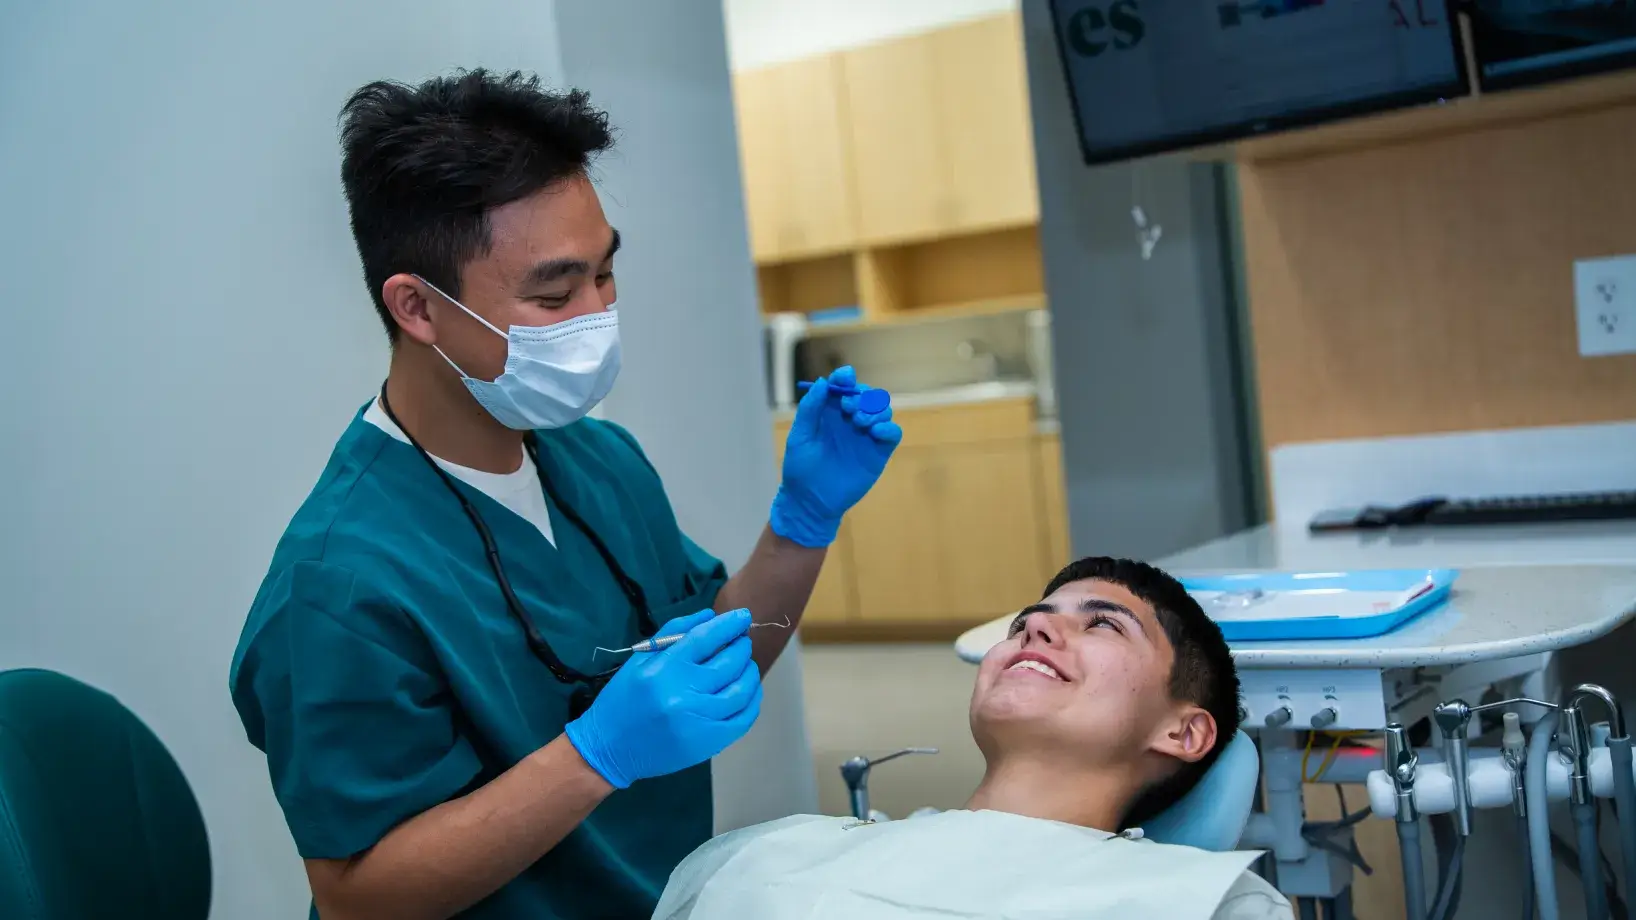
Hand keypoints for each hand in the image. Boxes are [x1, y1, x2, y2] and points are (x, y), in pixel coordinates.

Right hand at [564, 609, 761, 788]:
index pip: (706, 638)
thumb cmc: (623, 700)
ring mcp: (698, 721)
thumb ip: (674, 633)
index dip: (729, 625)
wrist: (609, 749)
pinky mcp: (707, 743)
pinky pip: (742, 719)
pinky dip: (752, 701)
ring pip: (741, 691)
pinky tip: (749, 691)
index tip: (743, 616)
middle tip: (742, 641)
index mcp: (663, 670)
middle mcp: (683, 694)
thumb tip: (710, 616)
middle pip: (729, 663)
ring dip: (750, 672)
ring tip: (746, 665)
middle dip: (741, 647)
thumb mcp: (639, 659)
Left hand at [770, 366, 902, 547]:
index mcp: (830, 412)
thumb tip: (822, 382)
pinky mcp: (878, 452)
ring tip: (860, 422)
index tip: (845, 378)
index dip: (846, 378)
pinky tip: (875, 433)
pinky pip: (892, 434)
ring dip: (875, 409)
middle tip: (849, 408)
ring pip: (883, 410)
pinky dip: (889, 428)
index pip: (843, 386)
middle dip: (862, 395)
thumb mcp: (800, 436)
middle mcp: (851, 420)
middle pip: (867, 394)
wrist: (810, 501)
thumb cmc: (801, 468)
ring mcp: (866, 436)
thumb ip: (810, 409)